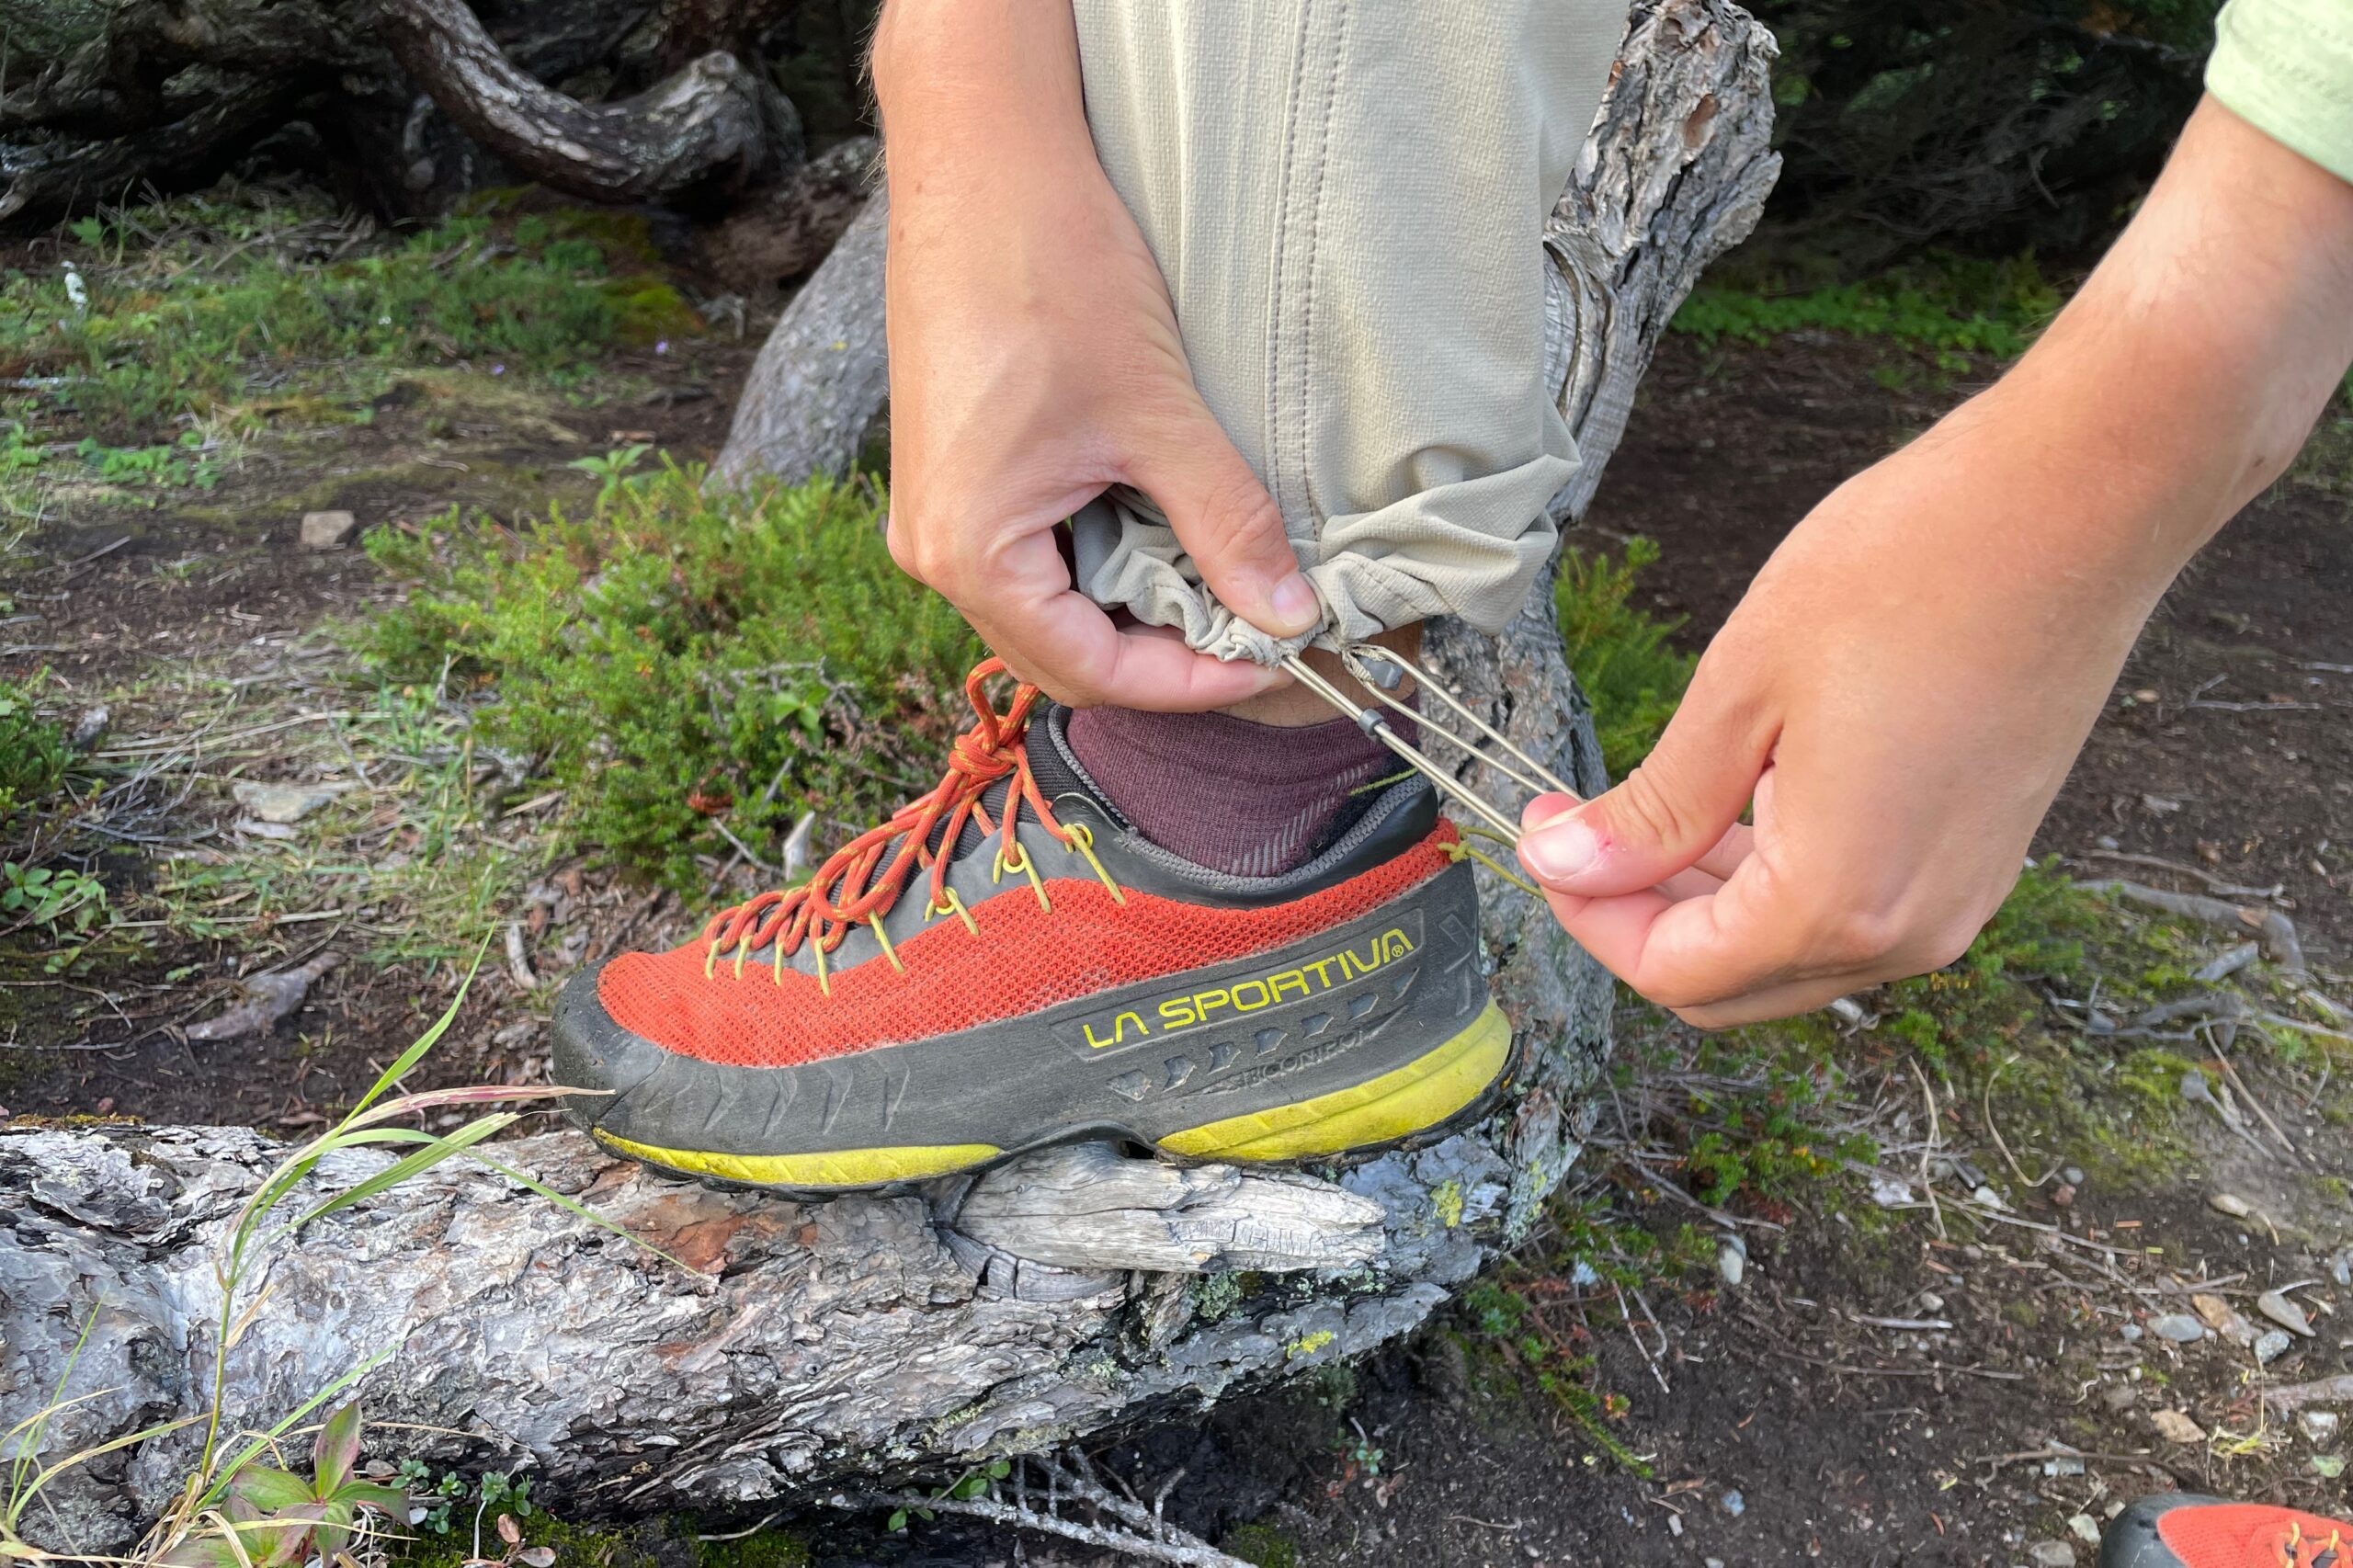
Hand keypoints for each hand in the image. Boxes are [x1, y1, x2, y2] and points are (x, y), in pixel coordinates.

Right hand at [871, 0, 1316, 709]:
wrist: (980, 158)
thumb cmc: (1050, 269)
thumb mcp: (1158, 411)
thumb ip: (1226, 524)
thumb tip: (1290, 613)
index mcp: (970, 551)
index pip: (1092, 671)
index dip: (1191, 681)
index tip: (1273, 659)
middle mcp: (934, 550)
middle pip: (1064, 655)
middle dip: (1164, 656)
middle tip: (1257, 629)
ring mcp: (937, 512)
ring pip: (1050, 609)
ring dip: (1135, 609)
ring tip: (1221, 579)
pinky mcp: (953, 474)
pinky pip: (1032, 555)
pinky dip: (1103, 560)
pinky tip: (1164, 525)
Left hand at [1515, 449, 2152, 1026]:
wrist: (2075, 505)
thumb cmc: (1911, 573)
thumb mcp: (1741, 691)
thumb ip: (1652, 807)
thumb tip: (1565, 866)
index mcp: (1838, 904)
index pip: (1672, 971)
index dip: (1587, 915)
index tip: (1545, 836)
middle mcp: (1911, 933)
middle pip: (1731, 985)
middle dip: (1640, 919)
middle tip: (1584, 827)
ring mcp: (1959, 900)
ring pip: (1792, 955)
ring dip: (1709, 901)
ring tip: (1657, 800)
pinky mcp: (1983, 857)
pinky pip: (1856, 911)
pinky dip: (1781, 879)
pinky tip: (1749, 792)